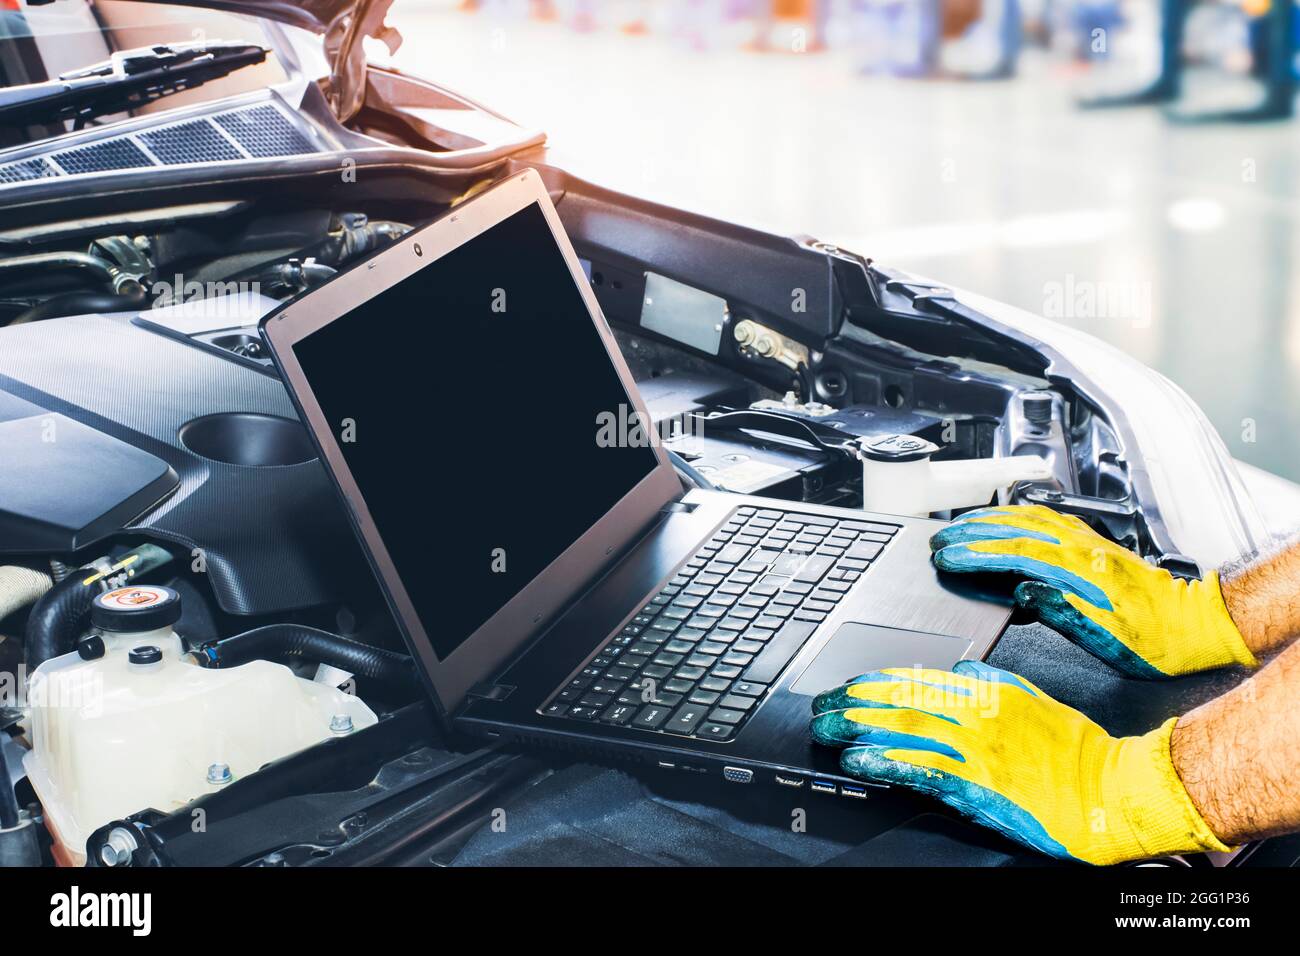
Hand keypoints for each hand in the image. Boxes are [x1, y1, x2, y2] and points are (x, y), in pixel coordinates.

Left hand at [810, 661, 1230, 864]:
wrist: (1111, 790)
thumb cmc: (1077, 751)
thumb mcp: (1030, 699)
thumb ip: (990, 683)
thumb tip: (956, 672)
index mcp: (989, 690)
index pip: (918, 678)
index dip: (877, 682)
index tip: (849, 686)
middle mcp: (976, 714)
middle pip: (901, 701)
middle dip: (854, 704)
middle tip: (822, 707)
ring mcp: (974, 750)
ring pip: (903, 730)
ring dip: (858, 730)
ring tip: (827, 730)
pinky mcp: (977, 785)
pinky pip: (921, 770)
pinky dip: (885, 763)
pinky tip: (859, 761)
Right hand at [928, 505, 1256, 678]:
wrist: (1196, 624)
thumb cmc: (1155, 640)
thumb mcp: (1106, 638)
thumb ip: (1060, 610)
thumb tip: (1023, 591)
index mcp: (1081, 571)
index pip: (1015, 553)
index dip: (975, 553)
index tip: (946, 557)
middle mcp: (1083, 549)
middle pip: (1015, 528)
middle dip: (971, 533)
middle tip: (939, 540)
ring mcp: (1087, 542)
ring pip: (1028, 518)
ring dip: (988, 520)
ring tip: (959, 526)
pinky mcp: (1092, 543)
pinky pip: (1046, 518)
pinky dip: (1016, 514)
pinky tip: (1005, 517)